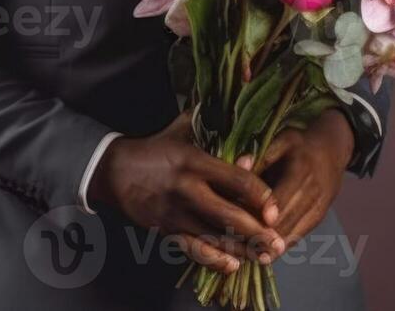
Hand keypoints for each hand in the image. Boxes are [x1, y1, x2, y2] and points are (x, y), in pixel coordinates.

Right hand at [90, 112, 283, 273]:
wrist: (116, 170)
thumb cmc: (158, 147)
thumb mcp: (185, 129)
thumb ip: (216, 130)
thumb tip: (248, 130)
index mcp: (194, 161)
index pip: (234, 180)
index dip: (258, 195)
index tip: (274, 209)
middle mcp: (185, 189)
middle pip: (226, 214)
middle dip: (255, 231)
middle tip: (278, 241)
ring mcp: (175, 212)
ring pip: (213, 236)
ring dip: (242, 249)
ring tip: (266, 256)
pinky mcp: (165, 229)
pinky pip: (192, 249)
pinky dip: (213, 259)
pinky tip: (233, 265)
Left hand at [246, 110, 354, 248]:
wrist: (333, 151)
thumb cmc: (300, 146)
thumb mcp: (281, 141)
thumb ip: (259, 157)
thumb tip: (238, 166)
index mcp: (302, 169)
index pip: (278, 201)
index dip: (257, 217)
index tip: (233, 228)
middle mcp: (314, 192)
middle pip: (283, 222)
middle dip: (258, 236)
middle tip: (231, 248)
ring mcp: (319, 208)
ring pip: (290, 234)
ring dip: (267, 247)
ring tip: (242, 255)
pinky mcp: (318, 218)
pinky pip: (297, 237)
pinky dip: (279, 248)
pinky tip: (260, 255)